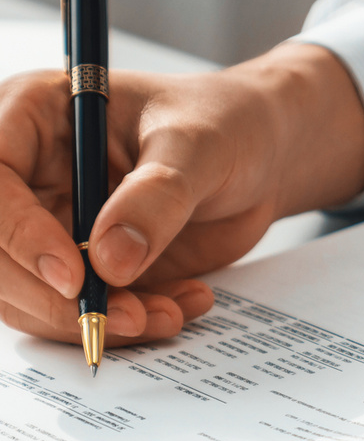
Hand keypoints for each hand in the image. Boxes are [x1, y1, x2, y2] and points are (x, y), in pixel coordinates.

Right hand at [0, 43, 363, 345]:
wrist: (261, 154)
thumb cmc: (226, 122)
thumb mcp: (200, 145)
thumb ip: (157, 196)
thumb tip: (110, 261)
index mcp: (32, 116)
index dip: (16, 235)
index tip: (74, 276)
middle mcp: (28, 176)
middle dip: (55, 302)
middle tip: (128, 319)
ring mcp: (51, 226)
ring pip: (33, 297)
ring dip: (97, 321)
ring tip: (170, 314)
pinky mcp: (85, 267)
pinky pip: (83, 311)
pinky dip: (129, 324)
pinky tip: (183, 304)